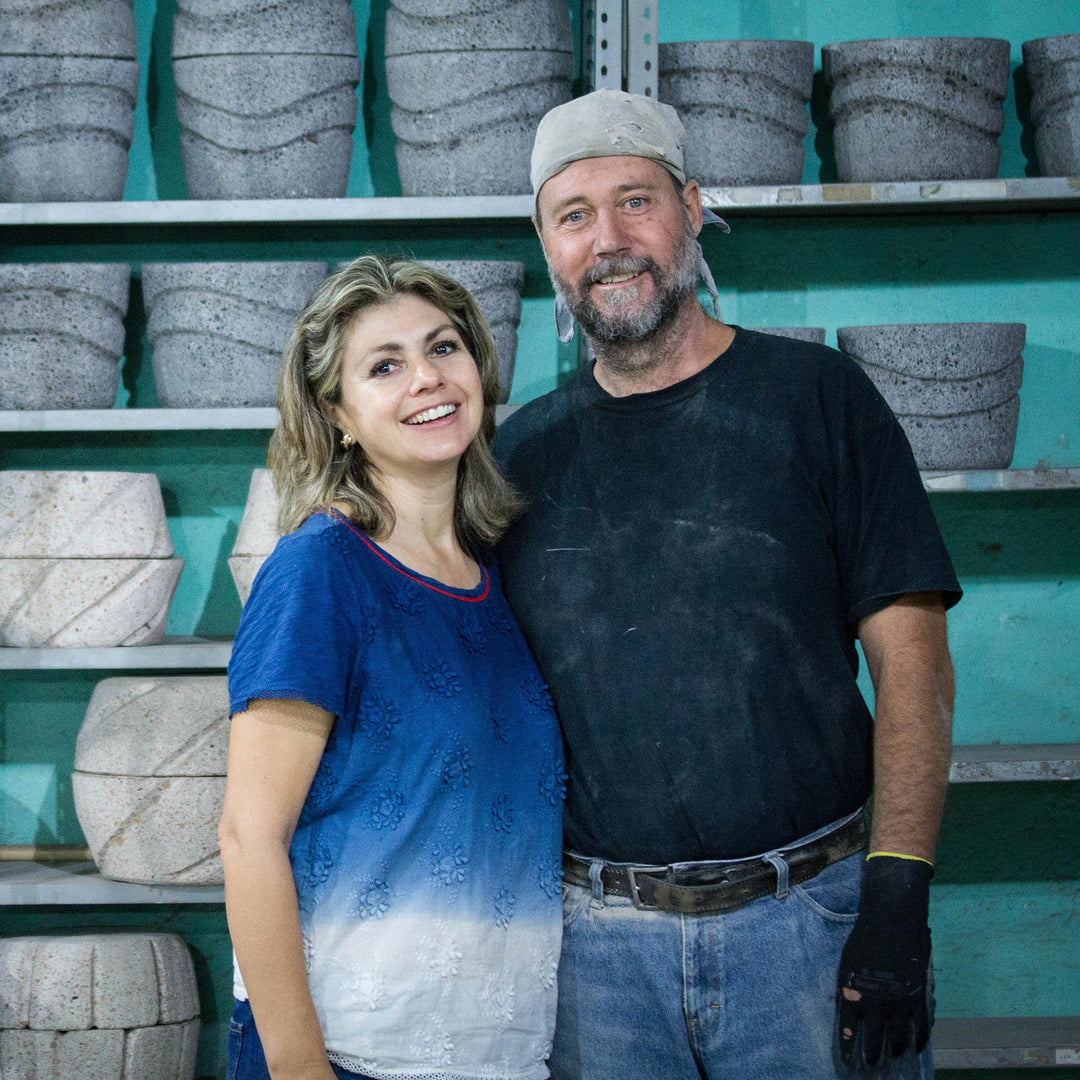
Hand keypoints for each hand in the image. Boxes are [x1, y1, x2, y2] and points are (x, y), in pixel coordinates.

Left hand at [835, 855, 932, 1070]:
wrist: (891, 921)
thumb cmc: (864, 939)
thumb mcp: (846, 964)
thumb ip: (847, 988)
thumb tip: (847, 1009)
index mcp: (852, 994)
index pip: (848, 1032)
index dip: (848, 1049)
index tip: (848, 1062)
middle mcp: (875, 1004)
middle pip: (874, 1041)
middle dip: (872, 1056)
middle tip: (871, 1065)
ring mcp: (898, 1003)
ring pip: (899, 1039)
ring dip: (895, 1050)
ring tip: (893, 1056)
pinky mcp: (918, 997)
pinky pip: (921, 1028)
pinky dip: (920, 1040)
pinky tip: (916, 1045)